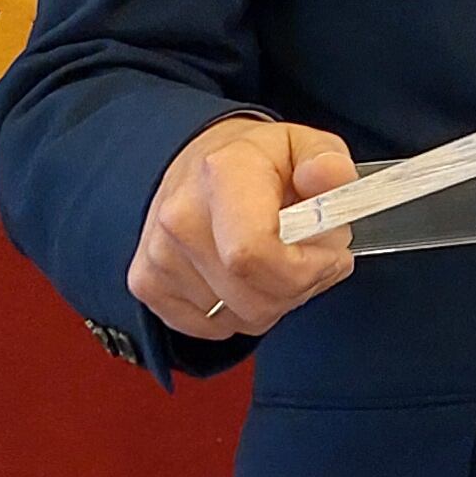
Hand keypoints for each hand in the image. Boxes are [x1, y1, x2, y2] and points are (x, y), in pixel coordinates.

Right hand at [129, 118, 360, 343]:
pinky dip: (237, 314)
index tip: (328, 254)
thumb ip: (328, 162)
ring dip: (270, 301)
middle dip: (297, 288)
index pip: (252, 254)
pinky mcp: (146, 283)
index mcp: (222, 175)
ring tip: (275, 261)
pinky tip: (243, 277)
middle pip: (251, 299)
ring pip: (237, 319)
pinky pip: (211, 329)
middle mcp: (180, 216)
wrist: (200, 163)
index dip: (302, 270)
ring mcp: (158, 254)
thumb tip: (326, 177)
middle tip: (309, 257)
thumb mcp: (307, 147)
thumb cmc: (258, 162)